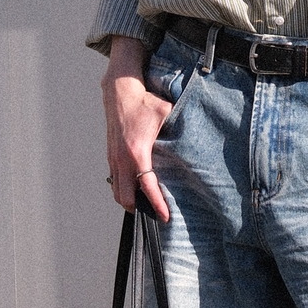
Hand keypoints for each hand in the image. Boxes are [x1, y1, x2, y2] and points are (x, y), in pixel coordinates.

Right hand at [102, 38, 172, 218]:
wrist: (120, 91)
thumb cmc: (144, 102)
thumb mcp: (167, 112)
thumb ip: (180, 126)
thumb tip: (198, 135)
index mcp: (137, 152)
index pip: (147, 187)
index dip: (157, 204)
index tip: (165, 217)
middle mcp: (122, 159)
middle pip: (125, 198)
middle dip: (138, 209)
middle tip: (154, 213)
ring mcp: (113, 158)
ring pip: (117, 191)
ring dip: (129, 200)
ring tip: (145, 204)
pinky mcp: (110, 155)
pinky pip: (115, 179)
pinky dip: (123, 188)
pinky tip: (136, 188)